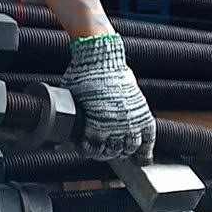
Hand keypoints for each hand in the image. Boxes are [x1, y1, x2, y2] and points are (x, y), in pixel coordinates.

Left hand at [61, 34, 155, 163]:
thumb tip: (62, 134)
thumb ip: (71, 119)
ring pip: (131, 147)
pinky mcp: (142, 111)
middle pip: (112, 151)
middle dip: (103, 151)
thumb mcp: (70, 100)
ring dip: (122, 150)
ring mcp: (131, 118)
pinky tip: (142, 155)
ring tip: (116, 148)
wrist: (102, 56)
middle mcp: (117, 124)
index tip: (83, 146)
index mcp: (98, 123)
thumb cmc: (84, 74)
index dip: (86, 150)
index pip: (93, 150)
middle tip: (99, 146)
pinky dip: (145, 148)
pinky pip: (149, 136)